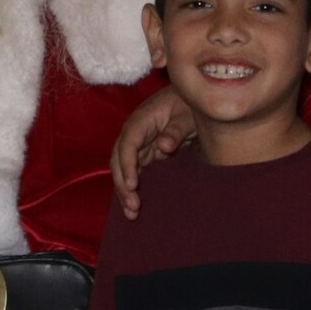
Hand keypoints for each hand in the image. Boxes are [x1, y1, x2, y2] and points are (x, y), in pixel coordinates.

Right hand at [108, 90, 200, 218]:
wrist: (192, 95)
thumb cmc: (188, 103)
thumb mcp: (186, 114)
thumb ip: (175, 130)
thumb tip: (163, 146)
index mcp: (140, 121)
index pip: (127, 145)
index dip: (127, 166)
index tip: (132, 186)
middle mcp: (133, 133)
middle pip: (118, 160)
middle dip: (122, 185)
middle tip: (133, 207)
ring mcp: (137, 144)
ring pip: (123, 169)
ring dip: (125, 190)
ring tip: (132, 213)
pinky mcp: (145, 152)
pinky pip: (133, 171)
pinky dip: (133, 187)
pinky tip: (136, 204)